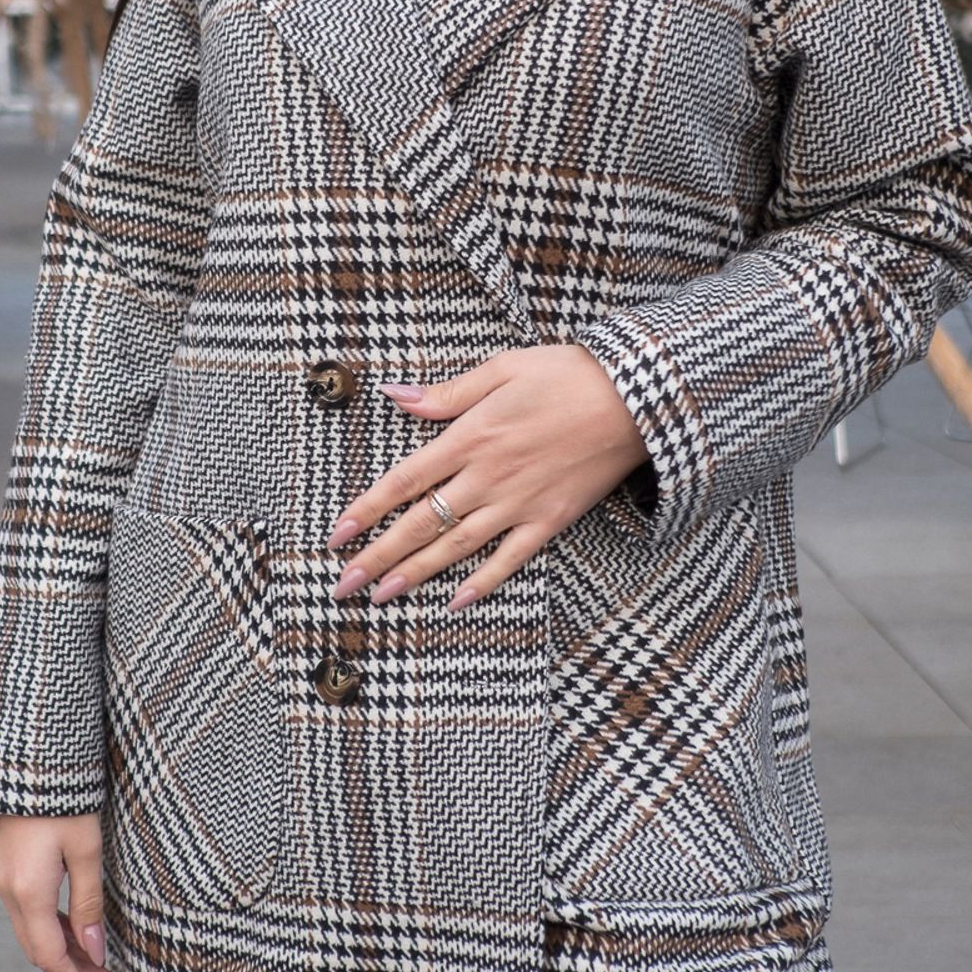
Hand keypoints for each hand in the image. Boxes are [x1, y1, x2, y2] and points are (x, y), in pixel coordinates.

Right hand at [0, 811, 112, 971]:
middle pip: (39, 950)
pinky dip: (55, 930)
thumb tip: (95, 952)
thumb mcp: (87, 850)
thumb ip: (90, 904)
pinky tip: (79, 933)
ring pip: (34, 933)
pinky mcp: (10, 869)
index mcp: (28, 892)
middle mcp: (9, 892)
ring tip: (100, 966)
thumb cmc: (65, 800)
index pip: (51, 957)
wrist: (31, 761)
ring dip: (65, 953)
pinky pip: (31, 913)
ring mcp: (6, 881)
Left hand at [325, 344, 648, 612]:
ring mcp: (519, 503)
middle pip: (421, 523)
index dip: (366, 511)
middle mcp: (487, 477)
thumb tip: (396, 396)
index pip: (404, 481)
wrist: (635, 400)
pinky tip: (455, 602)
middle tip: (343, 584)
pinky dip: (482, 583)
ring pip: (456, 547)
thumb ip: (447, 393)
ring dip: (415, 574)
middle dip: (377, 557)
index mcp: (470, 437)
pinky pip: (510, 560)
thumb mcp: (502, 369)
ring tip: (382, 596)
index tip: (336, 536)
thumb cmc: (568, 375)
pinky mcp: (550, 520)